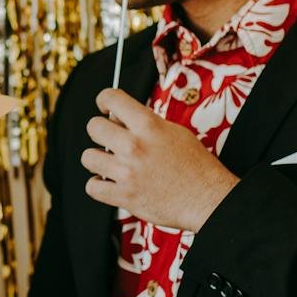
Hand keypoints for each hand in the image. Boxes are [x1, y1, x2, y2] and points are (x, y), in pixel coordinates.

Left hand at [82, 89, 236, 230]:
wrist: (208, 199)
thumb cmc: (196, 166)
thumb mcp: (175, 132)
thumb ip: (146, 123)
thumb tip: (120, 118)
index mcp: (149, 126)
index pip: (111, 98)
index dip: (104, 100)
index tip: (104, 107)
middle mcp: (134, 146)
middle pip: (94, 127)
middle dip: (100, 131)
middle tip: (109, 139)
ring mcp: (127, 172)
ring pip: (88, 157)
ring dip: (98, 159)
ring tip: (110, 163)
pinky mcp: (124, 196)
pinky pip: (92, 187)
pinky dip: (98, 185)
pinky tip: (109, 182)